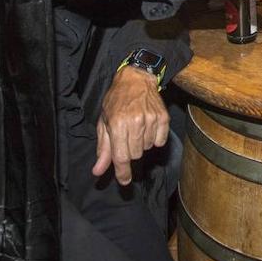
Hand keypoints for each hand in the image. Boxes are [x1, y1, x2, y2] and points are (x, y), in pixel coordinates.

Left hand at [93, 65, 169, 184]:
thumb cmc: (116, 101)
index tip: (124, 181)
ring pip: (147, 148)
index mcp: (117, 124)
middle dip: (130, 151)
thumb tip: (98, 171)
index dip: (122, 172)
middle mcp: (135, 122)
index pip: (121, 157)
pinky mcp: (163, 118)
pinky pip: (160, 141)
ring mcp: (151, 120)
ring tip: (137, 128)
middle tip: (127, 137)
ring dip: (142, 143)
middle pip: (135, 154)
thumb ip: (103, 149)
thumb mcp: (104, 123)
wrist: (136, 79)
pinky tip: (148, 126)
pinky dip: (154, 138)